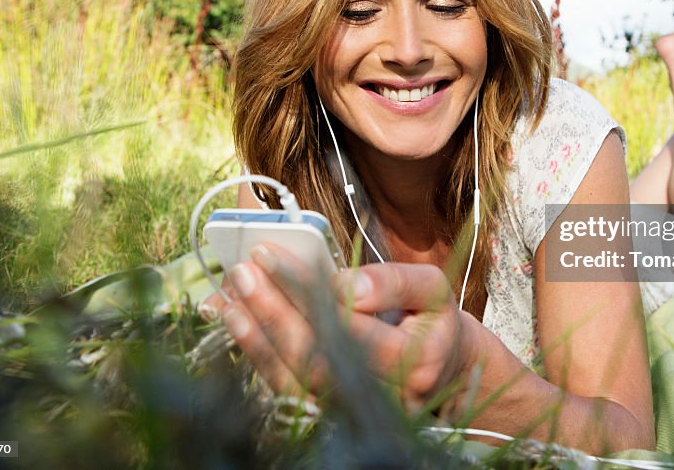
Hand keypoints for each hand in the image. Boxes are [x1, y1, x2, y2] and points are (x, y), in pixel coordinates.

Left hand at [203, 243, 480, 412]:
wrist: (444, 370)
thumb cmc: (433, 321)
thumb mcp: (431, 288)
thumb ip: (394, 282)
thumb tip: (345, 284)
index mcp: (417, 361)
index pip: (350, 325)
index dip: (306, 291)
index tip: (269, 255)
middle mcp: (386, 398)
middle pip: (316, 359)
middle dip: (272, 313)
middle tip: (242, 273)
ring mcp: (358, 415)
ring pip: (296, 383)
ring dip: (256, 339)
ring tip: (229, 298)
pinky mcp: (334, 418)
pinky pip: (288, 392)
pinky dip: (258, 358)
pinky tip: (238, 325)